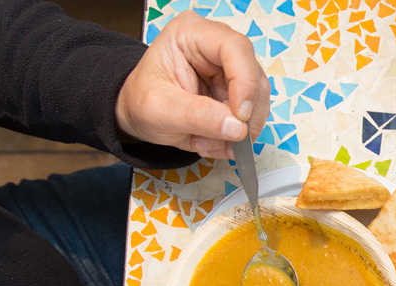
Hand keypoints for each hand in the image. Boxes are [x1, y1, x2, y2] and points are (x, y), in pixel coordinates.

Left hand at [116, 11, 270, 159]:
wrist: (137, 115)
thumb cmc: (141, 102)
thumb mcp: (160, 110)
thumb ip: (197, 116)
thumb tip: (238, 127)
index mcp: (190, 34)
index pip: (234, 48)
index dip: (244, 82)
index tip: (240, 116)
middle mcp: (215, 45)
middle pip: (253, 74)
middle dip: (244, 114)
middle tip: (228, 139)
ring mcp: (229, 67)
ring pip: (258, 96)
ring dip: (240, 128)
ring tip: (210, 142)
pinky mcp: (236, 88)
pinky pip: (253, 112)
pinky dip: (238, 134)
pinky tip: (215, 140)